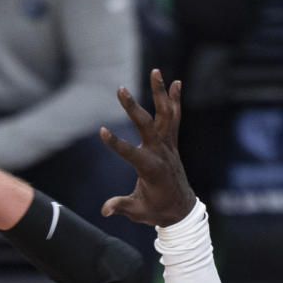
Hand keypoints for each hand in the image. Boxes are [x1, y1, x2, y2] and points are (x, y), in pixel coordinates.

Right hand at [100, 69, 196, 227]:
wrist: (181, 209)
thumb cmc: (156, 210)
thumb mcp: (138, 212)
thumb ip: (121, 207)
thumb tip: (105, 211)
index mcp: (150, 169)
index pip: (131, 153)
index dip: (116, 143)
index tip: (101, 131)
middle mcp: (161, 153)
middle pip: (147, 126)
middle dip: (133, 108)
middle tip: (120, 89)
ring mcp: (169, 145)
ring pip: (165, 114)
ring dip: (160, 92)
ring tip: (155, 71)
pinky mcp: (173, 142)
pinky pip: (174, 117)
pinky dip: (175, 100)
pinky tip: (175, 83)